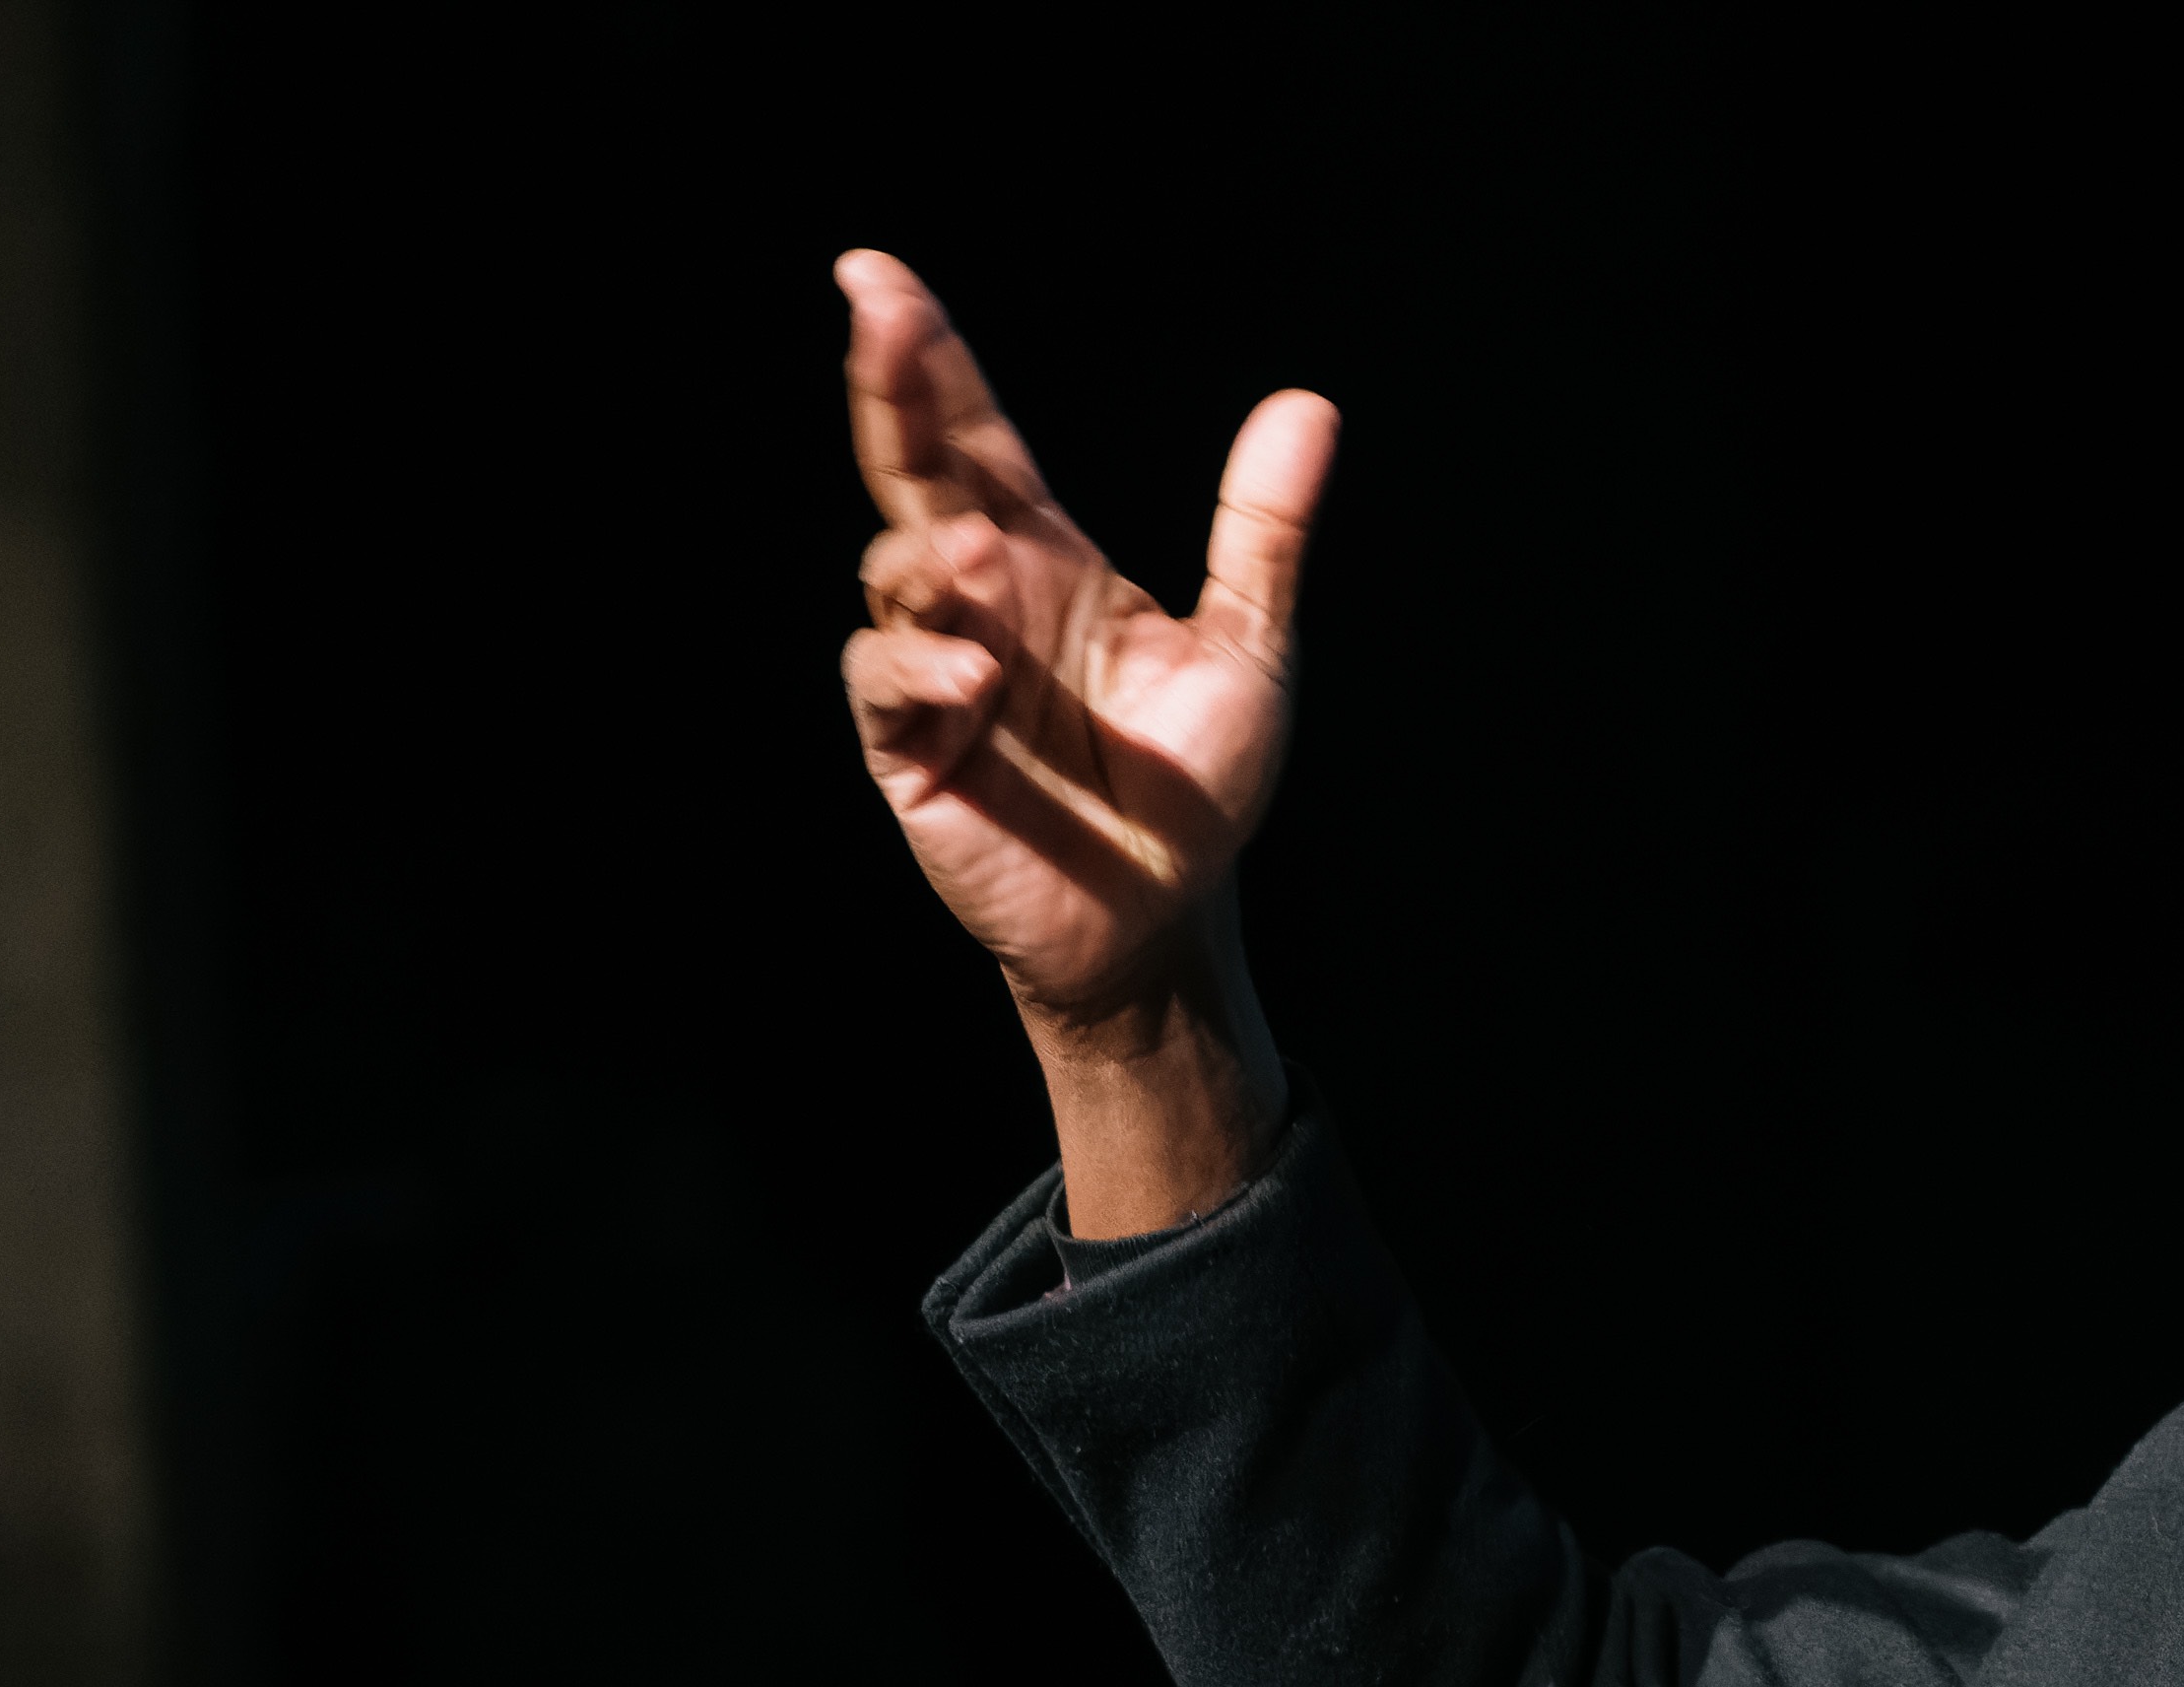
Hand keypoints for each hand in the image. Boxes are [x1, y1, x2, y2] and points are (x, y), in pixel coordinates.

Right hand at [834, 250, 1336, 1228]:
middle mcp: (980, 600)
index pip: (974, 436)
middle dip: (891, 391)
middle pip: (913, 472)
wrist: (1165, 913)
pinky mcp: (912, 751)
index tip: (877, 275)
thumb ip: (1262, 531)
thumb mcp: (1249, 647)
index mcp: (1046, 559)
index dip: (927, 356)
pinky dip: (918, 667)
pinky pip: (885, 686)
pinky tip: (972, 675)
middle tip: (874, 308)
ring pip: (890, 575)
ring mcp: (937, 672)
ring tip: (979, 562)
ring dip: (927, 556)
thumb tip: (1308, 404)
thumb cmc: (1194, 786)